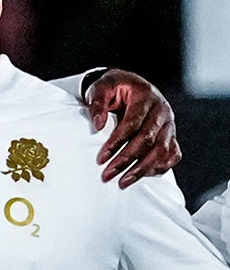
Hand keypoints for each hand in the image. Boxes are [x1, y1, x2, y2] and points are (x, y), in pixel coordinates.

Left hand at [82, 70, 178, 186]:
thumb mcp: (101, 88)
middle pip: (148, 140)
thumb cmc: (115, 88)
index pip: (133, 123)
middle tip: (107, 175)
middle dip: (126, 160)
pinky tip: (142, 176)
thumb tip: (97, 125)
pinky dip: (159, 167)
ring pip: (162, 150)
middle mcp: (162, 111)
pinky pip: (172, 154)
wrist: (131, 86)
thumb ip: (97, 103)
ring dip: (142, 169)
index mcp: (146, 97)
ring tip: (122, 183)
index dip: (117, 142)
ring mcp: (169, 124)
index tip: (101, 158)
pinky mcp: (171, 135)